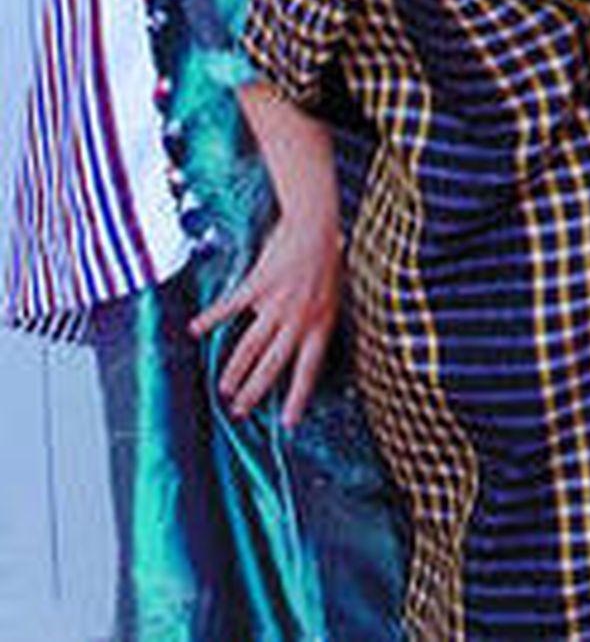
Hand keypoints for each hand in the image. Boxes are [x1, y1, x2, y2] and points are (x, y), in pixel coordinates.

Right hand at [192, 203, 341, 425]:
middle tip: (240, 411)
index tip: (287, 424)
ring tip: (223, 388)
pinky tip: (195, 329)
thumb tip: (313, 335)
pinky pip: (230, 308)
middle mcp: (298, 319)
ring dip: (235, 370)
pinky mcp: (257, 285)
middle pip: (272, 366)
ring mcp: (276, 304)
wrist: (316, 224)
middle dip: (255, 392)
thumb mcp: (335, 294)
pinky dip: (211, 319)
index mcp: (320, 324)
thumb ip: (320, 318)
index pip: (308, 370)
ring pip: (250, 347)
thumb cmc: (328, 256)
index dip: (297, 398)